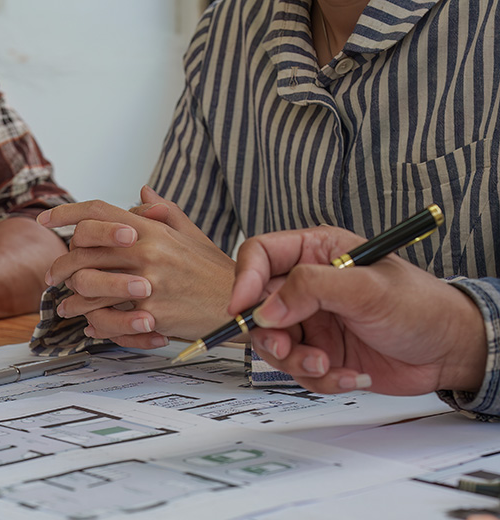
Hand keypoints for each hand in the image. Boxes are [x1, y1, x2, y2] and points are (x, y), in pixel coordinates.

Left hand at [38, 186, 234, 347]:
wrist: (241, 304)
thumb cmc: (213, 270)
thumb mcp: (191, 234)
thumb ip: (163, 212)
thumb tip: (141, 193)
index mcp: (152, 229)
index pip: (97, 211)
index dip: (66, 212)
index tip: (45, 219)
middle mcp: (146, 252)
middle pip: (82, 250)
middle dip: (60, 265)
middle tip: (52, 276)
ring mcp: (147, 284)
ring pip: (86, 287)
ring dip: (70, 299)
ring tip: (67, 305)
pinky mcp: (150, 315)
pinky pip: (106, 318)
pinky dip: (92, 323)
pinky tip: (90, 325)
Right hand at [230, 226, 486, 394]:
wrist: (451, 351)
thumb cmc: (421, 306)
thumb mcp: (367, 288)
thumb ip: (312, 289)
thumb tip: (266, 309)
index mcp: (315, 252)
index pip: (260, 255)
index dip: (244, 279)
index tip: (241, 307)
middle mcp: (307, 286)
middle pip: (258, 306)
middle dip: (270, 334)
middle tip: (287, 347)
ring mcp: (312, 321)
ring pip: (273, 344)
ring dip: (296, 362)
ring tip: (328, 364)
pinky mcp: (320, 352)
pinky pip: (298, 370)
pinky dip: (321, 379)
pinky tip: (353, 375)